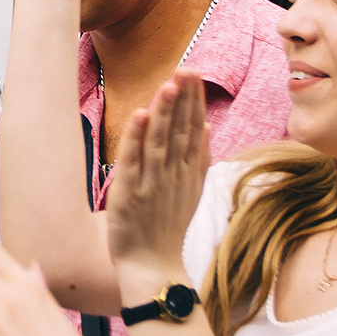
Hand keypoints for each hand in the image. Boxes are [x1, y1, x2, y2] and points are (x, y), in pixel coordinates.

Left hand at [105, 71, 210, 298]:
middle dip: (183, 99)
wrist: (152, 265)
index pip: (193, 128)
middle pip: (180, 130)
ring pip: (159, 141)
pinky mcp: (129, 192)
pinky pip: (134, 161)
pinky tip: (141, 116)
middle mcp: (172, 175)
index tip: (194, 73)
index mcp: (187, 172)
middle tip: (187, 69)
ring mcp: (151, 183)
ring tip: (168, 84)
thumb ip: (199, 158)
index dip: (193, 101)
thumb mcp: (191, 191)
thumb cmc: (167, 227)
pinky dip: (137, 138)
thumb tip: (207, 126)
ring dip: (164, 112)